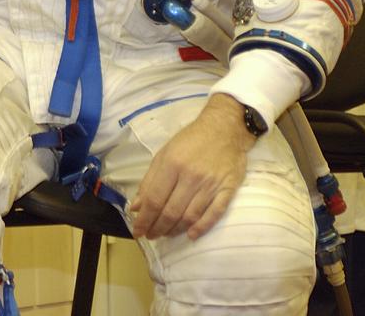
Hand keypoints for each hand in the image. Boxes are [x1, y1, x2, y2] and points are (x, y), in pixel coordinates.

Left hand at [128, 94, 254, 240]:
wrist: (225, 129)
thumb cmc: (191, 140)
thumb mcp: (164, 154)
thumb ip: (150, 181)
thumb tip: (137, 206)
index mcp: (172, 164)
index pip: (155, 199)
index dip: (144, 219)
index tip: (138, 231)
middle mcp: (191, 176)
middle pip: (171, 211)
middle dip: (158, 228)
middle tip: (151, 236)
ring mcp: (211, 184)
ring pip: (190, 216)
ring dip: (176, 230)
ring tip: (166, 235)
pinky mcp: (228, 189)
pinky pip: (214, 213)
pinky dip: (202, 227)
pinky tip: (192, 235)